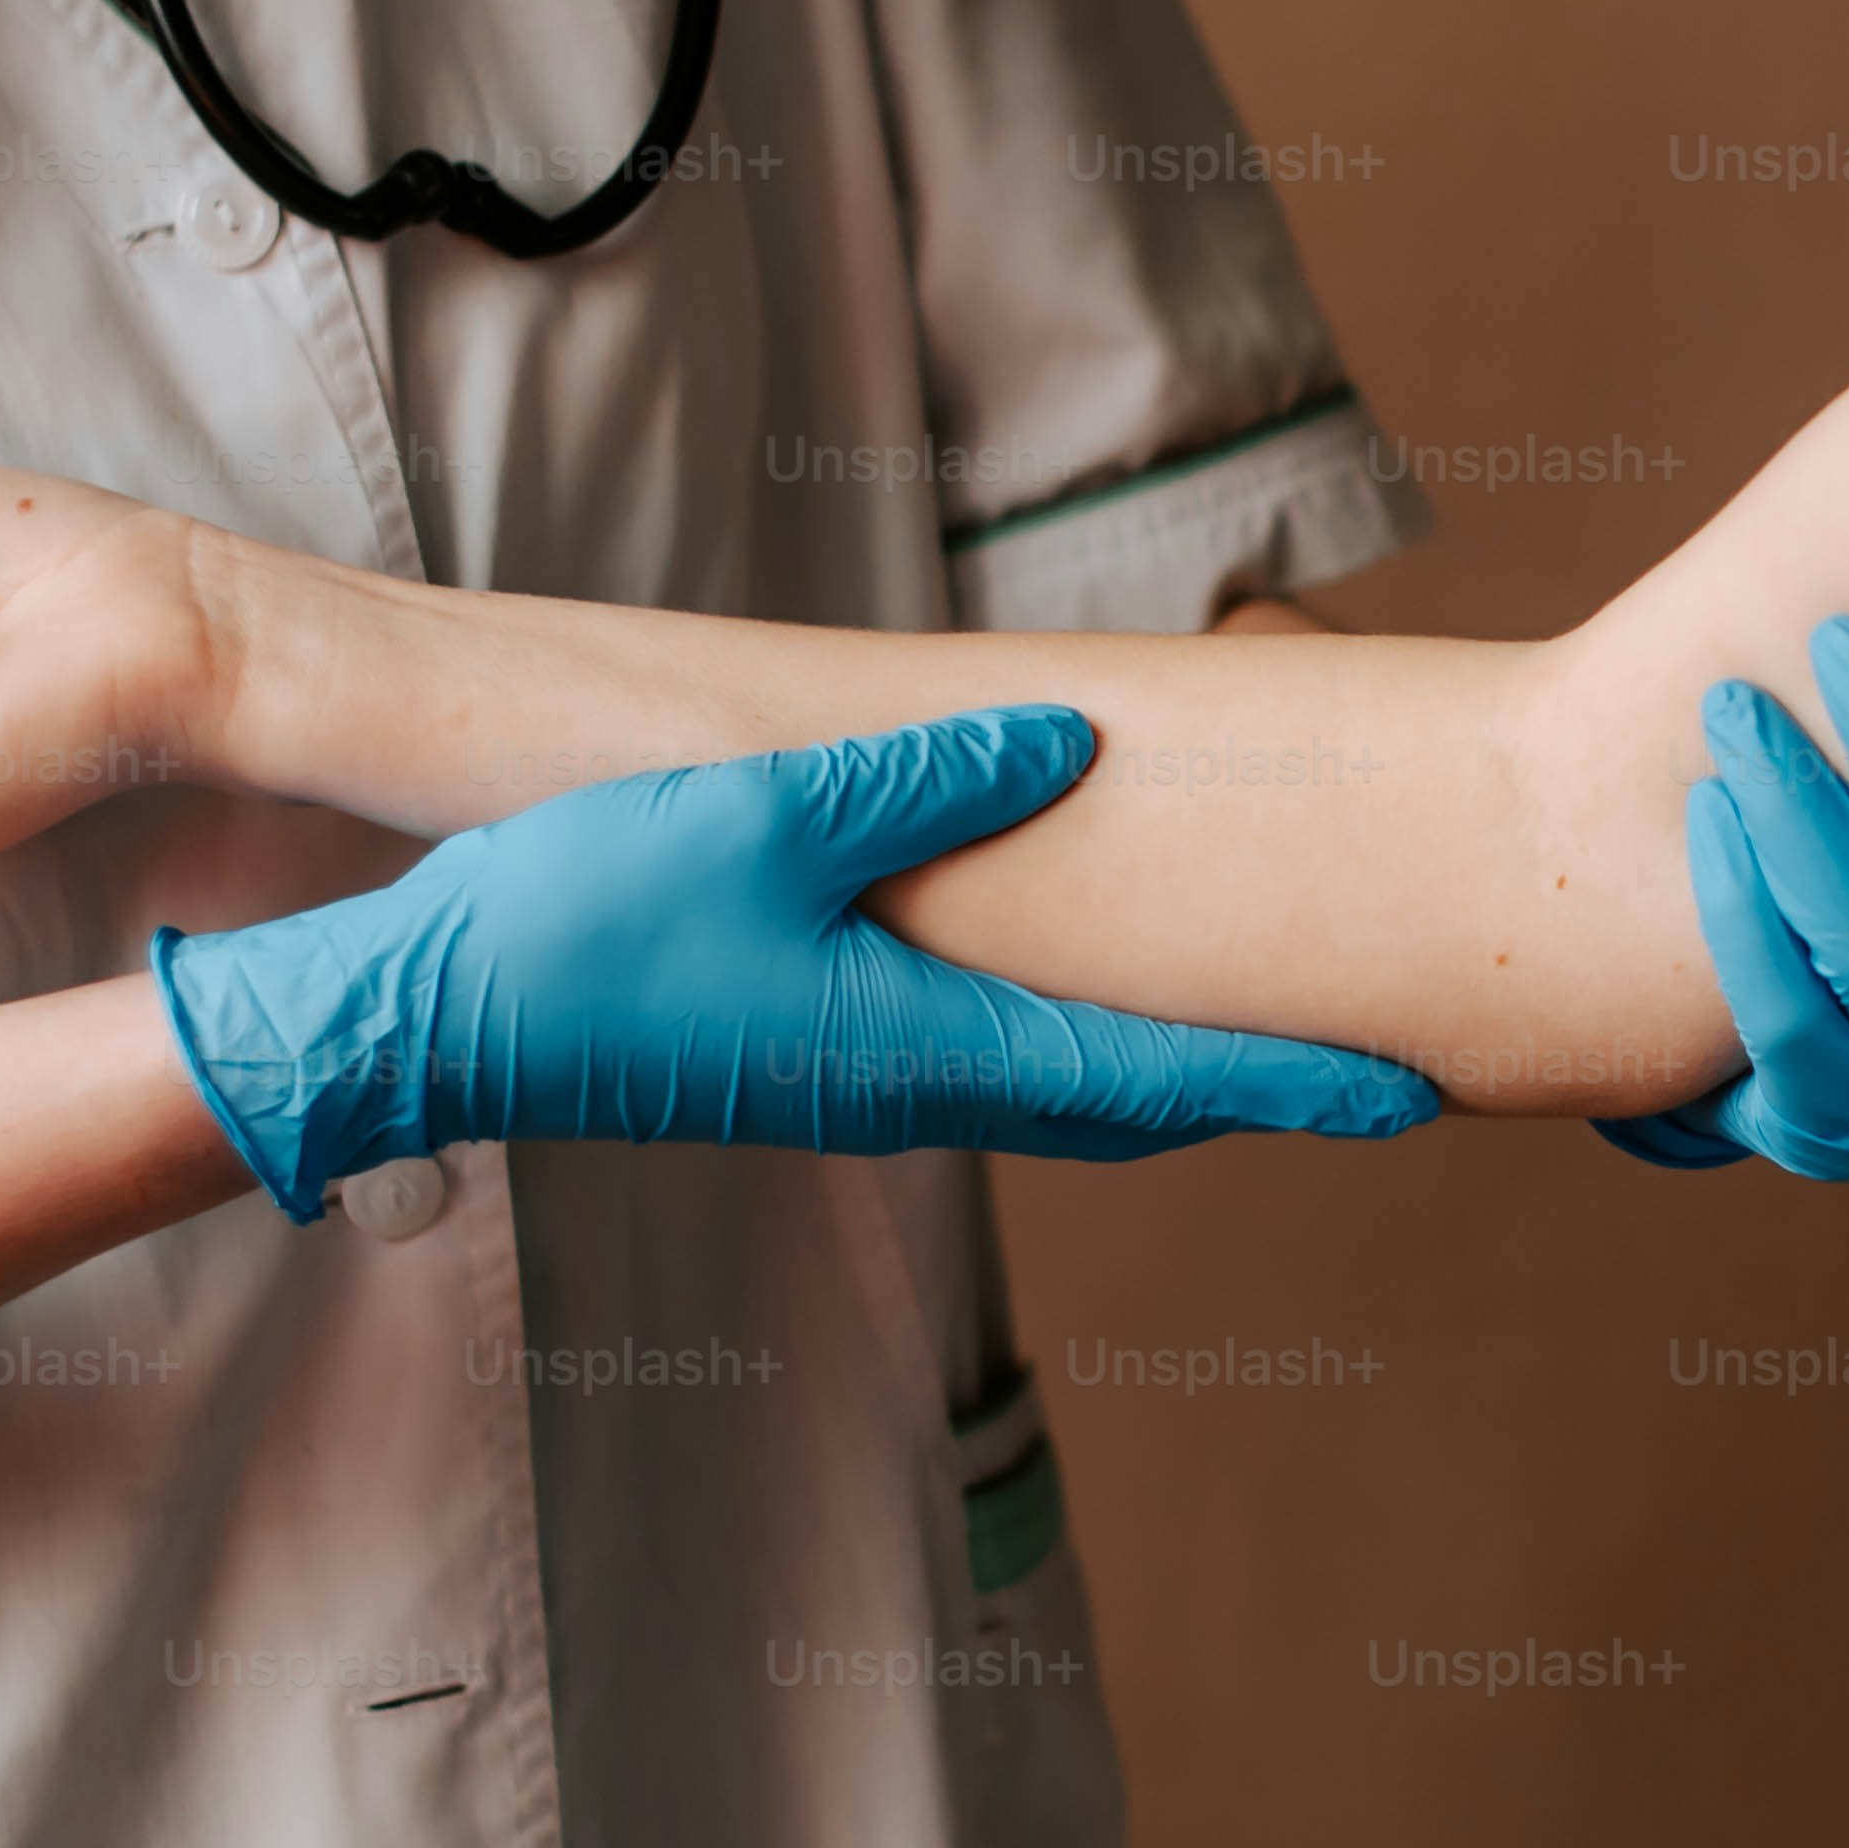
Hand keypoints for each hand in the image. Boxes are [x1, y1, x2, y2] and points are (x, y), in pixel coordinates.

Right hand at [152, 705, 1441, 1202]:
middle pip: (1130, 1102)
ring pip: (1059, 1086)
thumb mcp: (764, 819)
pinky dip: (1070, 1041)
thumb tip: (1069, 745)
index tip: (1413, 1097)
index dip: (1295, 1084)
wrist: (435, 1016)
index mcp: (931, 1047)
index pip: (1160, 1081)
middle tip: (1379, 1063)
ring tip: (1267, 1031)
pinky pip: (984, 1061)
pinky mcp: (804, 1059)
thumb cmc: (582, 921)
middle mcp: (915, 1087)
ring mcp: (860, 1084)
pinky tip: (1083, 995)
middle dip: (1257, 1085)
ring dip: (1166, 1066)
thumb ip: (922, 785)